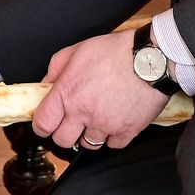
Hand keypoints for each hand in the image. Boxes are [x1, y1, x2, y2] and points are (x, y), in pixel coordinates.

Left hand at [31, 30, 168, 152]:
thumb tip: (45, 85)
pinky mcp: (127, 131)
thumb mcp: (77, 50)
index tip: (48, 123)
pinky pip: (113, 144)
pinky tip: (115, 120)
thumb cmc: (117, 51)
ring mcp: (106, 125)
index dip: (42, 126)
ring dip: (90, 133)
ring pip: (88, 144)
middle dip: (65, 133)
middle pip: (62, 141)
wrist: (151, 58)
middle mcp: (84, 112)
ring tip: (99, 116)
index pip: (43, 124)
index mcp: (68, 93)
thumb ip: (55, 69)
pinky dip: (113, 136)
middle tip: (73, 121)